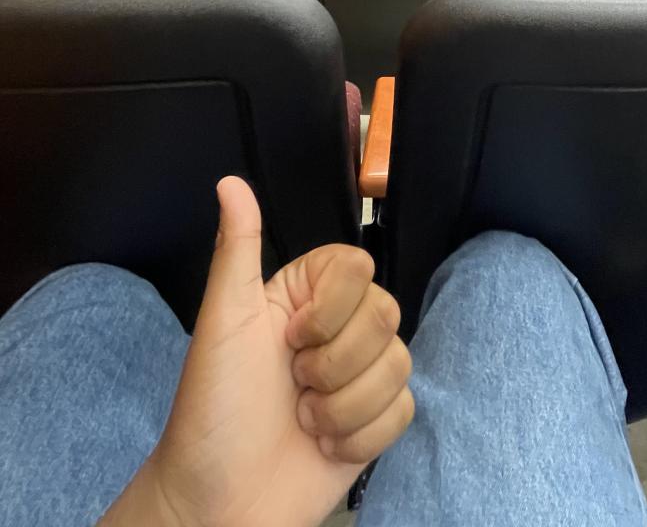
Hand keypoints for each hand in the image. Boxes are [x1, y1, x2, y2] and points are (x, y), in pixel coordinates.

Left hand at [101, 177, 412, 526]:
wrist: (217, 503)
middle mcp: (336, 329)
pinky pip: (404, 411)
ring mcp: (358, 377)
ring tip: (304, 419)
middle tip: (294, 384)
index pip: (358, 267)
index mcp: (304, 296)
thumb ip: (237, 250)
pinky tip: (324, 445)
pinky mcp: (374, 423)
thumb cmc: (211, 411)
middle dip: (336, 362)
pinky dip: (361, 436)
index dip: (332, 308)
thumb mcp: (222, 323)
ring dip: (345, 405)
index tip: (291, 336)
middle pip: (386, 313)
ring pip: (399, 364)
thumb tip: (230, 183)